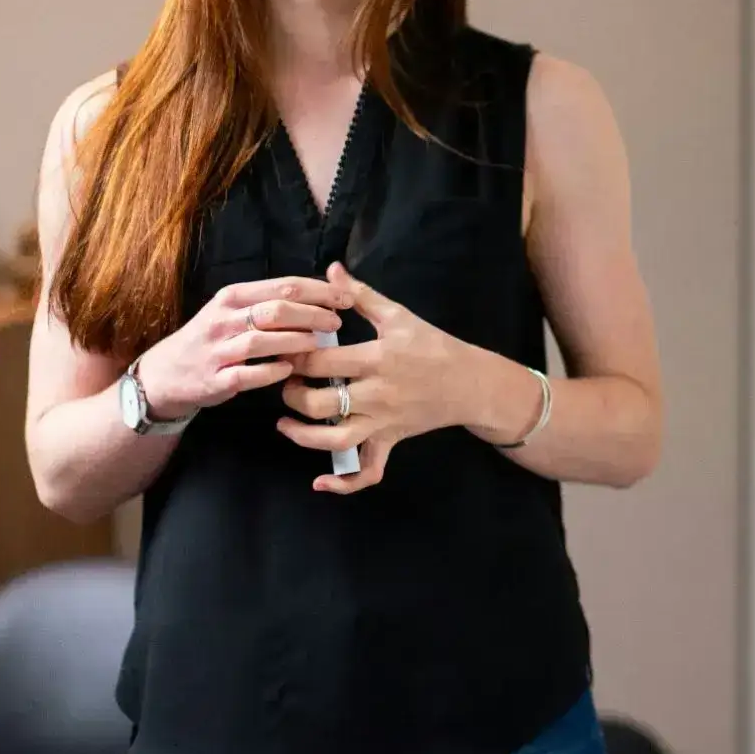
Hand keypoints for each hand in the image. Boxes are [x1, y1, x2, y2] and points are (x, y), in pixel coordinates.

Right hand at [133, 277, 349, 419]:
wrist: (164, 375)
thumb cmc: (211, 339)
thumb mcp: (233, 311)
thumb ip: (270, 301)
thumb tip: (321, 293)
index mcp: (233, 296)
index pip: (283, 286)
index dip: (319, 291)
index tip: (346, 298)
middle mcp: (224, 319)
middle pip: (276, 310)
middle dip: (313, 315)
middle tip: (337, 323)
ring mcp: (217, 350)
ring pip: (262, 340)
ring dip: (295, 341)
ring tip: (319, 344)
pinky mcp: (215, 380)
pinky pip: (247, 375)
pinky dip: (271, 371)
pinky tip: (290, 370)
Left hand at [276, 262, 465, 492]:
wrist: (470, 382)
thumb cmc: (433, 345)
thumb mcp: (399, 316)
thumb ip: (360, 295)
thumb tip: (331, 270)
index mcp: (376, 359)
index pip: (321, 362)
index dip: (294, 356)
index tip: (284, 349)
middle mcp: (376, 395)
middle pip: (319, 404)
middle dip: (292, 394)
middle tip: (285, 381)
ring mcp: (383, 423)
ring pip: (334, 442)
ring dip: (302, 436)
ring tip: (285, 423)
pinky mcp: (390, 441)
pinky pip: (368, 471)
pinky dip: (344, 484)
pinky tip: (319, 482)